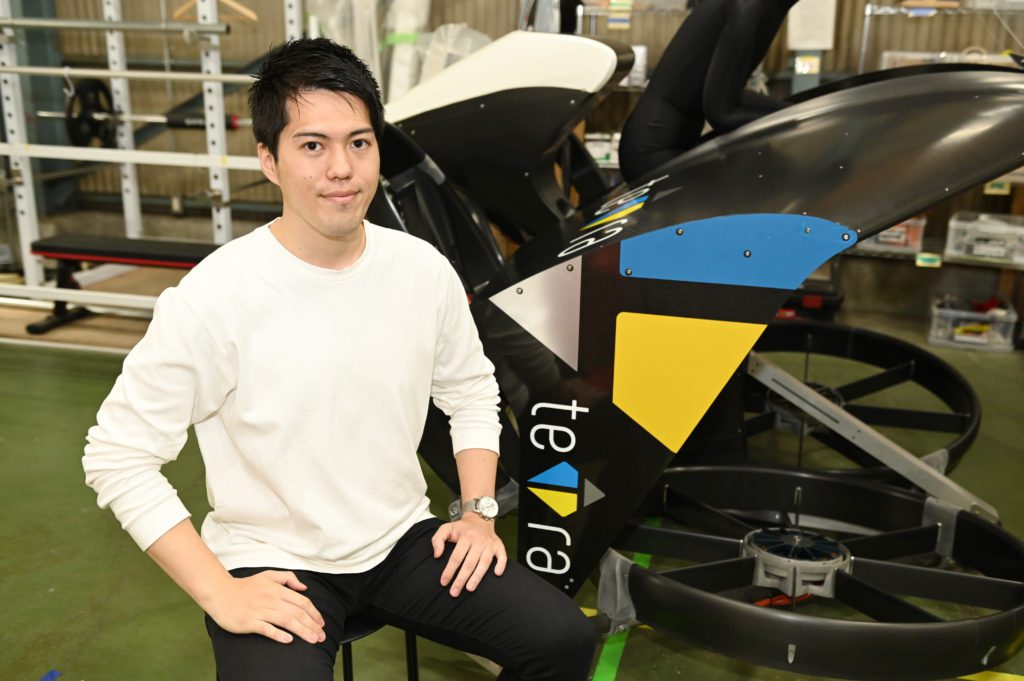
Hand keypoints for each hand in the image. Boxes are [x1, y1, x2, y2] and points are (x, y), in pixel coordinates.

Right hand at [204, 570, 325, 644]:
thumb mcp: (268, 575)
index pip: (302, 602)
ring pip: (286, 621)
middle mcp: (271, 599)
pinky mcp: (249, 621)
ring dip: (301, 631)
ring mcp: (260, 611)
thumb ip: (288, 577)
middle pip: (297, 613)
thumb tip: (304, 587)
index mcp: (277, 589)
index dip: (314, 613)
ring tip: (312, 640)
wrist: (220, 593)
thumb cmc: (245, 586)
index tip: (321, 623)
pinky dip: (278, 634)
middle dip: (312, 625)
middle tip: (321, 637)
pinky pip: (266, 628)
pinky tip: (288, 640)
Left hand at [431, 515, 506, 596]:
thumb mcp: (446, 528)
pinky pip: (502, 556)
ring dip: (477, 577)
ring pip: (484, 563)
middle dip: (461, 579)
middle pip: (469, 563)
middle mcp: (479, 540)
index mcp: (465, 536)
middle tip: (454, 592)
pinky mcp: (499, 546)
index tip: (444, 582)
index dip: (449, 571)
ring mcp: (490, 544)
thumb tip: (437, 555)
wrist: (479, 519)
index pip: (456, 557)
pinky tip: (497, 574)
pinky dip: (501, 565)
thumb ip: (437, 540)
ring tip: (469, 589)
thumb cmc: (461, 528)